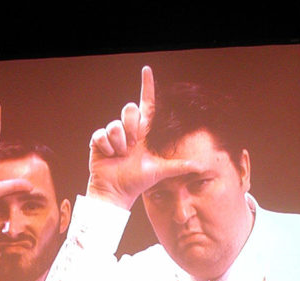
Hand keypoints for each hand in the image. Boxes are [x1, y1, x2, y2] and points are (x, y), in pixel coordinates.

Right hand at [87, 66, 195, 209]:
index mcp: (143, 133)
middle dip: (131, 127)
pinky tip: (110, 156)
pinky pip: (102, 134)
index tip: (147, 71)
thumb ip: (179, 166)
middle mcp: (128, 130)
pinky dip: (107, 148)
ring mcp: (113, 135)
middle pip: (130, 108)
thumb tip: (200, 166)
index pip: (147, 104)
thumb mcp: (160, 171)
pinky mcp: (99, 140)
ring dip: (120, 142)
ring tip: (121, 155)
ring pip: (115, 124)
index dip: (147, 86)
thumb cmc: (137, 181)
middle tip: (133, 146)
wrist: (117, 191)